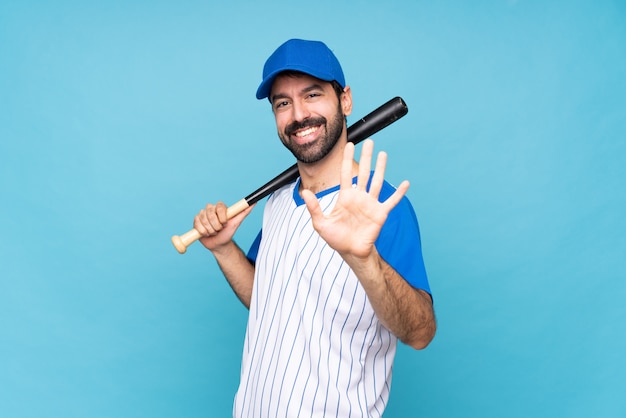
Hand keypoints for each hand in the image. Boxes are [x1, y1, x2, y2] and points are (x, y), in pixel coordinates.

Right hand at [193, 202, 252, 251]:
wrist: (219, 244)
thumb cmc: (228, 233)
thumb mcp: (237, 222)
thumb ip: (244, 211)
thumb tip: (254, 202)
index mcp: (220, 207)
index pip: (219, 206)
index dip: (221, 216)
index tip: (225, 223)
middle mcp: (210, 209)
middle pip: (210, 213)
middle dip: (216, 225)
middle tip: (219, 229)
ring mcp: (202, 215)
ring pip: (204, 220)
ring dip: (210, 230)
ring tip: (214, 232)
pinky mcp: (196, 221)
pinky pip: (197, 225)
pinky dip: (203, 232)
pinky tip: (206, 233)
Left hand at [301, 139, 408, 258]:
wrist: (350, 251)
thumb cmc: (336, 238)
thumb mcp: (320, 223)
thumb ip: (314, 207)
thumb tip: (304, 192)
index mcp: (345, 197)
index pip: (346, 173)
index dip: (348, 159)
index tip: (350, 144)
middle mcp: (359, 197)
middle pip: (363, 172)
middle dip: (366, 157)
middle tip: (369, 142)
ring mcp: (370, 204)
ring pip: (377, 182)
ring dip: (381, 168)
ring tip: (383, 153)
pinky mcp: (380, 214)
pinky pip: (391, 201)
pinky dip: (399, 193)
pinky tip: (406, 183)